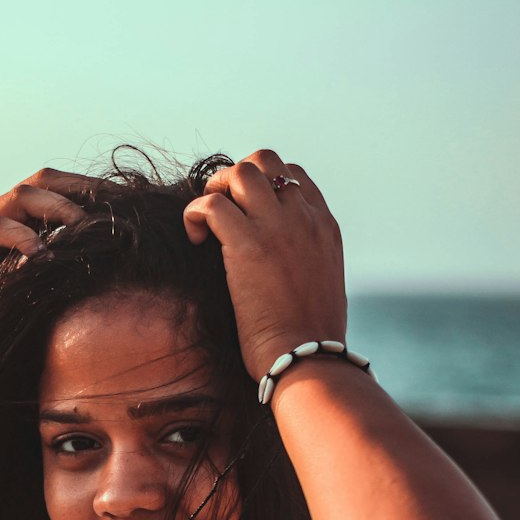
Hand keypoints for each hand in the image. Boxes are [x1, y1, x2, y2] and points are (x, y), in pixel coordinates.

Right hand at [0, 169, 101, 368]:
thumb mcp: (25, 303)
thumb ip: (55, 291)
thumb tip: (107, 301)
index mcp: (18, 227)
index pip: (61, 193)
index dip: (95, 193)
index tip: (132, 204)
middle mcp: (0, 221)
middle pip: (44, 180)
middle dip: (83, 187)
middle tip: (117, 203)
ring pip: (21, 195)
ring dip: (57, 206)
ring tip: (84, 227)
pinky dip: (20, 236)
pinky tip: (42, 255)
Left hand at [182, 149, 346, 381]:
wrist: (308, 358)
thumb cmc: (310, 339)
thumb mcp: (322, 285)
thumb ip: (307, 260)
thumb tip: (284, 263)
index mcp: (325, 226)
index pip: (294, 176)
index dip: (263, 184)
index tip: (246, 212)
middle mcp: (304, 218)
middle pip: (265, 161)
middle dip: (235, 177)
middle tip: (222, 210)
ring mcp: (277, 228)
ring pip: (239, 173)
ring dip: (214, 189)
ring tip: (206, 222)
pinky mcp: (247, 246)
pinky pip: (210, 205)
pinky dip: (194, 214)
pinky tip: (195, 239)